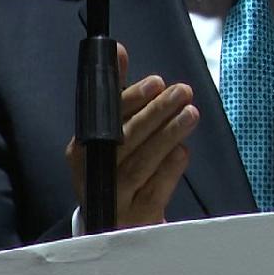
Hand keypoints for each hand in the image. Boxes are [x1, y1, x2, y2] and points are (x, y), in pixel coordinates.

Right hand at [65, 43, 198, 227]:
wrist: (112, 225)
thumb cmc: (114, 165)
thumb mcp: (110, 131)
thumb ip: (115, 92)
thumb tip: (117, 49)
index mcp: (82, 149)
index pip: (106, 120)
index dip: (132, 100)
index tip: (156, 82)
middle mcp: (94, 174)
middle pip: (126, 140)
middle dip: (156, 113)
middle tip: (183, 92)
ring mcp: (114, 199)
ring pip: (141, 164)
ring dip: (168, 136)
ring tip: (191, 113)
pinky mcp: (136, 219)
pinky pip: (155, 190)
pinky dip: (170, 170)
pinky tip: (184, 151)